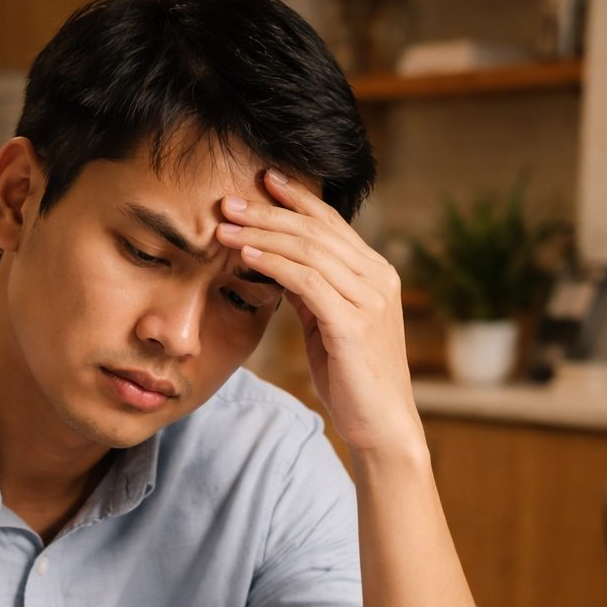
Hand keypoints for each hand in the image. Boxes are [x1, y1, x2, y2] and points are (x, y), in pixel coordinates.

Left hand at [217, 171, 420, 456]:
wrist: (382, 426)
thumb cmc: (352, 381)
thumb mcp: (328, 327)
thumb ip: (311, 294)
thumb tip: (279, 266)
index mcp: (376, 274)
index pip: (333, 224)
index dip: (298, 199)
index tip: (263, 181)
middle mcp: (378, 278)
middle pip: (317, 230)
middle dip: (269, 212)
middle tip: (229, 200)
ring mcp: (369, 299)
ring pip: (309, 250)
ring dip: (261, 234)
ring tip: (224, 226)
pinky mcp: (354, 323)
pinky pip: (307, 281)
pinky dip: (274, 264)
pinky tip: (246, 255)